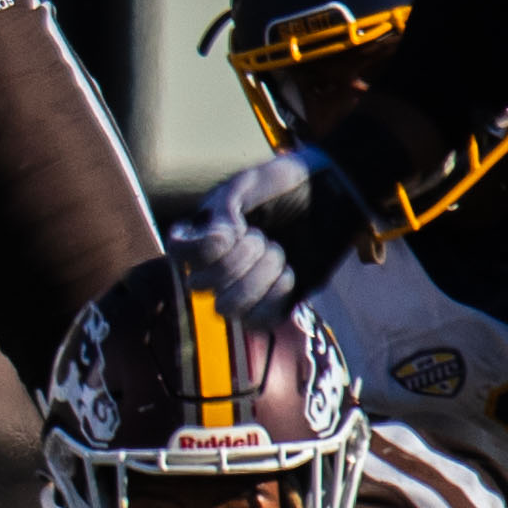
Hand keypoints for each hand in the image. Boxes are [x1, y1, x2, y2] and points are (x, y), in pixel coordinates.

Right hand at [179, 145, 366, 323]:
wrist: (330, 197)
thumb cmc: (283, 186)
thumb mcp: (247, 186)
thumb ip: (223, 212)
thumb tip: (215, 243)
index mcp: (202, 233)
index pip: (177, 253)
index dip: (203, 250)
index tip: (238, 229)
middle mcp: (213, 263)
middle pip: (201, 285)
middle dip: (239, 260)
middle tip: (265, 237)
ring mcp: (240, 286)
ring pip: (226, 308)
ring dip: (257, 281)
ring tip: (279, 255)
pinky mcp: (270, 303)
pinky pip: (256, 321)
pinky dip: (274, 298)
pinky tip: (289, 274)